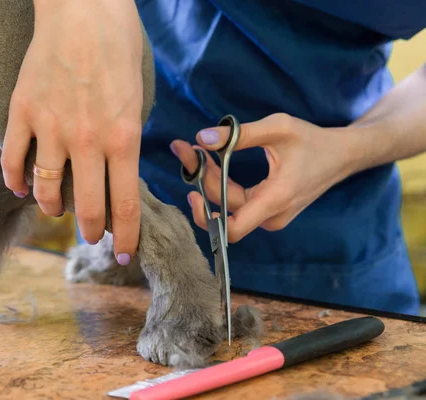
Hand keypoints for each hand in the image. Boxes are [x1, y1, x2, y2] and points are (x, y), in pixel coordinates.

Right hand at [2, 0, 143, 263]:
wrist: (85, 10)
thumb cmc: (118, 50)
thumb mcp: (137, 101)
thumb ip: (125, 142)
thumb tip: (116, 175)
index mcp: (123, 140)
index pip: (125, 206)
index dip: (126, 237)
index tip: (125, 253)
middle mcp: (87, 142)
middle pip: (85, 208)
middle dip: (90, 231)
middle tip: (91, 235)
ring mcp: (50, 129)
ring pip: (44, 190)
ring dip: (51, 208)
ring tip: (56, 210)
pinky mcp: (23, 112)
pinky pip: (13, 160)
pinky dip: (15, 180)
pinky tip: (20, 187)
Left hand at [171, 113, 354, 242]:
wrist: (341, 156)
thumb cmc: (312, 141)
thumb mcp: (278, 128)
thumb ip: (240, 134)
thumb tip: (202, 138)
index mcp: (276, 199)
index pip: (232, 229)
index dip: (206, 216)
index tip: (191, 190)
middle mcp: (272, 216)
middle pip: (224, 210)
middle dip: (201, 181)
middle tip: (186, 149)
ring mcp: (270, 216)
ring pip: (229, 206)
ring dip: (209, 181)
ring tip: (198, 153)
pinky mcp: (268, 211)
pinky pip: (238, 203)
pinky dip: (222, 184)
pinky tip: (212, 162)